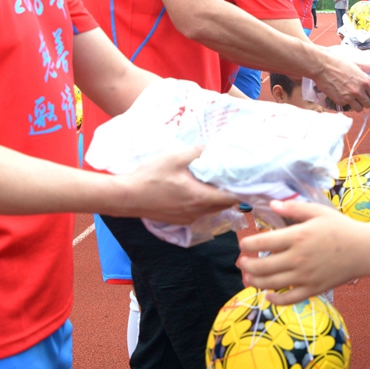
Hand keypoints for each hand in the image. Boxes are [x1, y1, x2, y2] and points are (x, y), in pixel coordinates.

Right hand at [121, 146, 237, 224]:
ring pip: (209, 210)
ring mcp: (187, 219)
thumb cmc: (151, 177)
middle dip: (227, 193)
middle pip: (222, 205)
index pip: (230, 199)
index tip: (241, 179)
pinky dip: (200, 203)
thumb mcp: (174, 158)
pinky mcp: (177, 220)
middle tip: (226, 177)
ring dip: (213, 198)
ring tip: (210, 182)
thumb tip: (209, 148)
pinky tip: (192, 190)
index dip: (239, 190)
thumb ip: (195, 153)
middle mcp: (197, 212)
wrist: (128, 197)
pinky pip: (197, 213)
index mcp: (200, 197)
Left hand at [238, 200, 365, 304]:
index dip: (247, 244)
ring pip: (271, 284)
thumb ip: (293, 208)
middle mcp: (298, 258)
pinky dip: (274, 299)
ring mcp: (305, 276)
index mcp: (297, 237)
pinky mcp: (312, 289)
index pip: (262, 243)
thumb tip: (272, 205)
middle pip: (261, 267)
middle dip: (245, 265)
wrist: (364, 250)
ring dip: (254, 282)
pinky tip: (268, 295)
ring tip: (248, 277)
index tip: (243, 244)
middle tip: (241, 262)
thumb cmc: (340, 228)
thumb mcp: (317, 212)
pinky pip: (288, 299)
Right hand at [311, 50, 369, 111]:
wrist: (321, 66)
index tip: (369, 95)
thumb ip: (368, 67)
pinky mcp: (339, 101)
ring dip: (357, 105)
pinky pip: (346, 107)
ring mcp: (349, 97)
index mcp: (365, 81)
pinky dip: (345, 103)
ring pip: (359, 109)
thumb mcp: (355, 63)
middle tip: (361, 98)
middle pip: (369, 104)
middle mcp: (359, 91)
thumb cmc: (338, 62)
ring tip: (353, 99)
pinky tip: (342, 96)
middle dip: (366, 102)